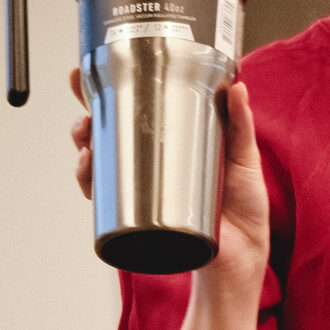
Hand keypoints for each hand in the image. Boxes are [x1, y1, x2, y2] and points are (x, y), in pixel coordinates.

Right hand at [69, 66, 270, 294]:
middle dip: (86, 117)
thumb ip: (240, 123)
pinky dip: (93, 185)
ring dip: (84, 146)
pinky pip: (108, 199)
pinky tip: (90, 175)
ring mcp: (145, 190)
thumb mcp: (244, 157)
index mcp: (175, 142)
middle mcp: (154, 164)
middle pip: (109, 133)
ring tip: (86, 139)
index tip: (89, 75)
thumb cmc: (245, 209)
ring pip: (101, 163)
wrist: (244, 255)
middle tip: (85, 111)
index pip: (137, 110)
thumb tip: (237, 87)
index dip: (111, 91)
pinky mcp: (143, 217)